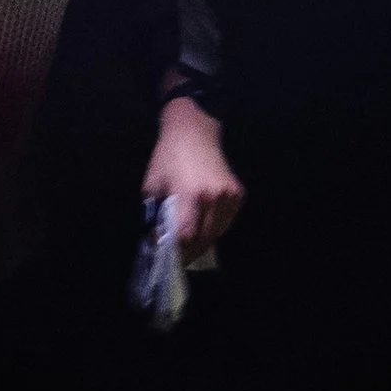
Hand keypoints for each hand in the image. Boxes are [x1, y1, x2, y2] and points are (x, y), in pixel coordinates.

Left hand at [142, 99, 243, 261]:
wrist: (194, 132)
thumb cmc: (168, 157)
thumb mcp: (152, 186)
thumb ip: (155, 214)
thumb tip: (159, 239)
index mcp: (188, 195)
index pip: (186, 235)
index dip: (177, 250)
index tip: (168, 257)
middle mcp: (212, 197)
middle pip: (203, 238)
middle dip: (189, 250)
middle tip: (178, 256)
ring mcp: (229, 196)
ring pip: (217, 233)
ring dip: (203, 241)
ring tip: (190, 242)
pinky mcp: (238, 194)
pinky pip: (226, 221)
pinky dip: (215, 227)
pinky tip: (204, 223)